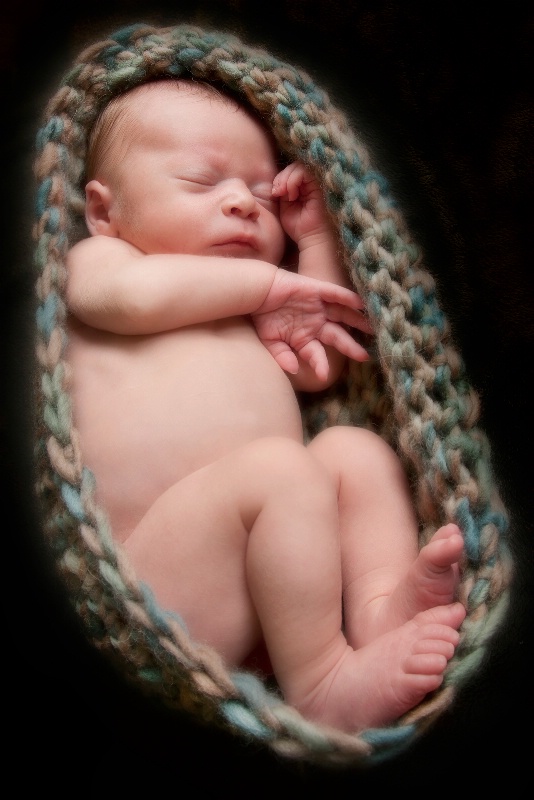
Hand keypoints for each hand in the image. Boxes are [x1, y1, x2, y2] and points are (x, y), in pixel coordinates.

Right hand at [251, 269, 371, 380]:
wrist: (255, 291)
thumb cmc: (261, 317)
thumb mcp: (270, 341)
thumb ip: (282, 355)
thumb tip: (294, 370)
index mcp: (304, 337)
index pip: (317, 354)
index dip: (320, 364)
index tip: (324, 376)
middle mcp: (315, 323)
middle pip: (338, 336)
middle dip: (351, 346)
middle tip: (365, 357)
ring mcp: (318, 307)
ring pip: (343, 315)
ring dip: (358, 321)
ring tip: (373, 328)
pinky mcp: (317, 290)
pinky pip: (335, 294)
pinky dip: (347, 299)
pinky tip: (360, 304)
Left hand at [272, 162, 329, 247]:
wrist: (310, 237)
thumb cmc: (298, 226)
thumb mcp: (284, 207)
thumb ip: (281, 192)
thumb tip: (278, 183)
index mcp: (300, 187)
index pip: (289, 172)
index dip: (279, 179)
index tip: (274, 193)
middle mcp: (309, 183)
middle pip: (293, 167)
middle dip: (281, 177)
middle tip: (277, 192)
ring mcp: (315, 183)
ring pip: (298, 167)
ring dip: (286, 178)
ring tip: (284, 194)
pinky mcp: (319, 185)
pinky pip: (305, 172)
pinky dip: (294, 180)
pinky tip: (291, 194)